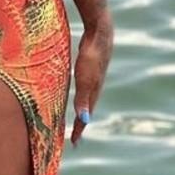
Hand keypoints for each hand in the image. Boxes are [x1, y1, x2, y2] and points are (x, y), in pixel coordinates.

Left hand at [70, 17, 110, 145]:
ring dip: (83, 108)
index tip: (74, 143)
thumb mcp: (85, 78)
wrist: (100, 31)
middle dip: (82, 122)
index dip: (80, 128)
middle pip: (88, 108)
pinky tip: (80, 90)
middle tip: (76, 136)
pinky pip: (84, 85)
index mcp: (94, 90)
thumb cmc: (91, 55)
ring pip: (87, 96)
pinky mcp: (91, 65)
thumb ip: (83, 97)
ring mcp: (94, 75)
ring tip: (78, 117)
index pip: (86, 115)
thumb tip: (84, 119)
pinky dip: (82, 94)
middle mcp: (96, 85)